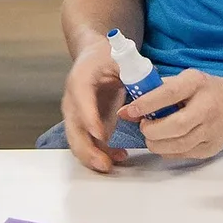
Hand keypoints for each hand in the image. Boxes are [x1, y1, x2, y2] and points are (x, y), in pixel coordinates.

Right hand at [60, 36, 130, 172]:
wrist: (93, 58)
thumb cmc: (107, 57)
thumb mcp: (121, 58)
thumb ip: (133, 73)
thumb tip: (150, 94)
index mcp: (80, 79)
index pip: (81, 99)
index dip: (89, 118)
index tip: (101, 135)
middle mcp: (72, 99)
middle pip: (73, 128)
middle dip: (87, 149)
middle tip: (105, 163)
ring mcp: (75, 115)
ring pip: (77, 141)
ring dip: (92, 156)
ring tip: (112, 165)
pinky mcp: (83, 125)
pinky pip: (87, 144)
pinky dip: (99, 154)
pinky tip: (118, 156)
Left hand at [120, 68, 222, 162]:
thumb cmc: (203, 90)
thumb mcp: (182, 81)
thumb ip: (154, 93)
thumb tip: (125, 112)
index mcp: (197, 83)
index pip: (170, 94)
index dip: (147, 104)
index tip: (129, 111)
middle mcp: (207, 107)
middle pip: (175, 126)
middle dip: (152, 130)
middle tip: (144, 126)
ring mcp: (212, 130)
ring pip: (178, 145)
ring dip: (157, 143)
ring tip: (151, 136)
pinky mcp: (211, 148)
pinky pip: (183, 154)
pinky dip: (168, 151)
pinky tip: (165, 142)